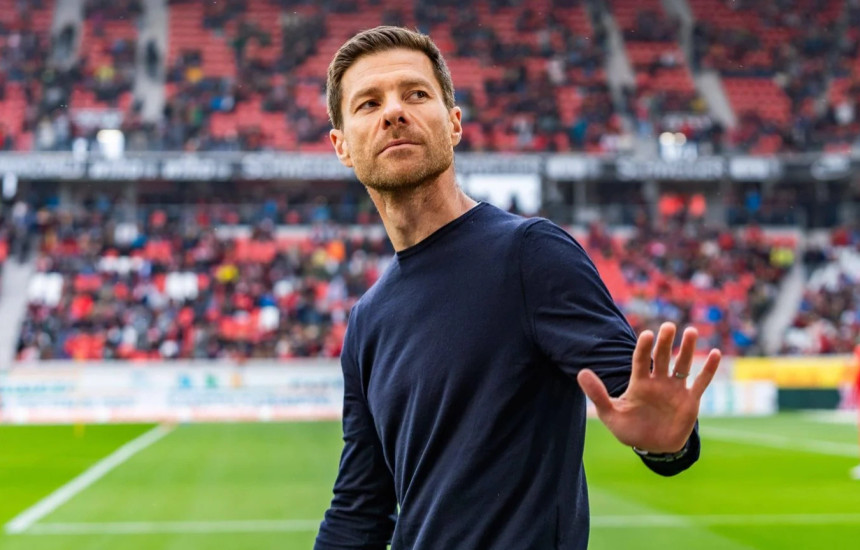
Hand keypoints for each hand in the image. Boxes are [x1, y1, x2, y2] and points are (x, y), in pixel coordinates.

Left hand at [576, 322, 720, 452]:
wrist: (652, 448)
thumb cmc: (630, 429)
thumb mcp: (610, 414)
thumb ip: (598, 394)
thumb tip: (581, 372)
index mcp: (639, 382)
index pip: (641, 360)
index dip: (643, 348)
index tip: (646, 335)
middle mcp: (658, 381)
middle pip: (663, 357)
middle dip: (665, 342)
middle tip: (668, 326)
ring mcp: (675, 389)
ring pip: (682, 365)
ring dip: (687, 349)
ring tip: (690, 331)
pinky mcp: (690, 400)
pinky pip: (701, 382)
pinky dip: (708, 369)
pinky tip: (715, 353)